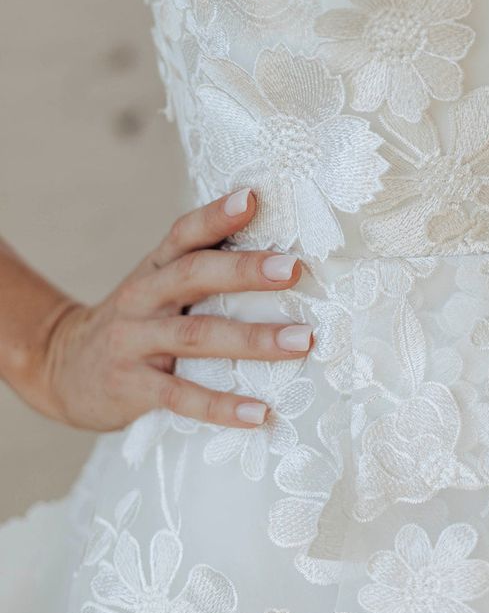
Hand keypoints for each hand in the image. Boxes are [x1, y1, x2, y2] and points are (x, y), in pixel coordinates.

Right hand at [18, 188, 309, 430]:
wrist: (62, 368)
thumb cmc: (136, 322)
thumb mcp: (157, 286)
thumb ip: (203, 269)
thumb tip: (279, 254)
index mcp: (155, 267)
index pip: (185, 233)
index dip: (217, 215)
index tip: (253, 198)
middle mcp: (142, 297)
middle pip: (194, 275)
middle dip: (245, 271)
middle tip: (293, 269)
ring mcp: (134, 341)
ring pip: (197, 336)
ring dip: (254, 339)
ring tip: (302, 340)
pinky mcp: (132, 387)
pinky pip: (181, 396)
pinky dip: (222, 406)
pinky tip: (259, 413)